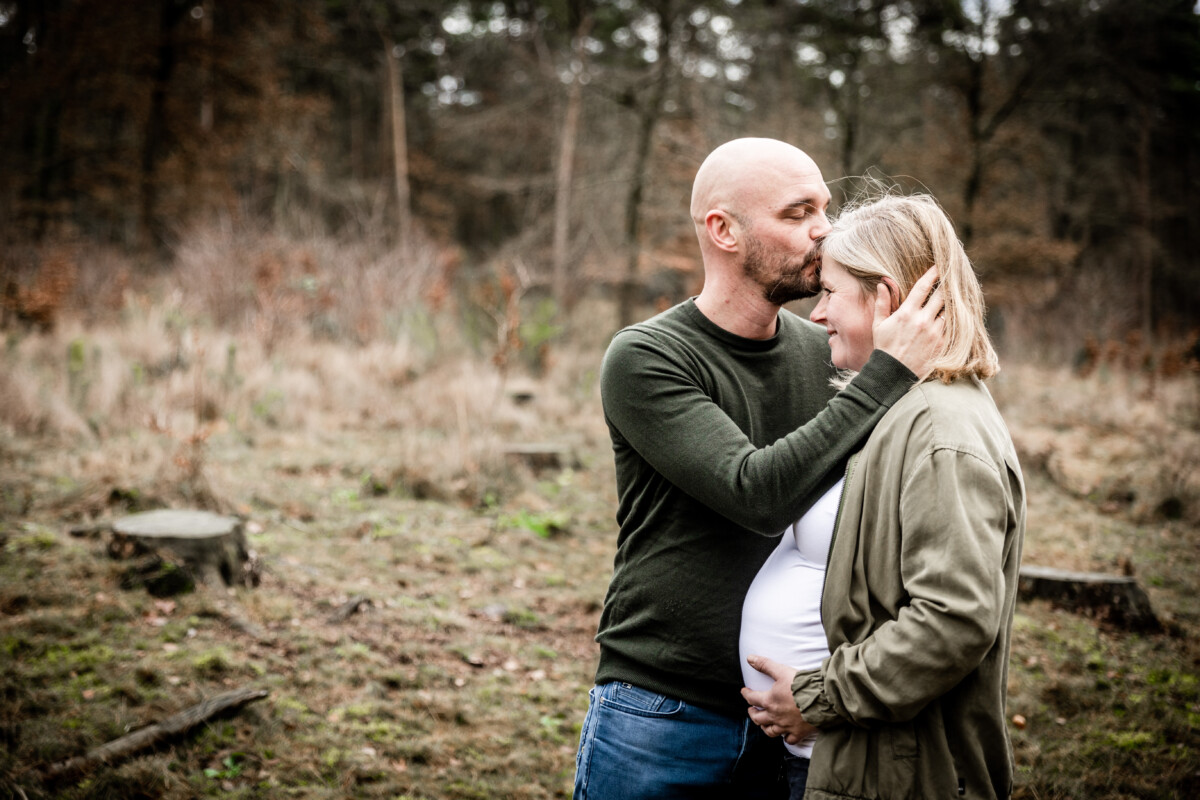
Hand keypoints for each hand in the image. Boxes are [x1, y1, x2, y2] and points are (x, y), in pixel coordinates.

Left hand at [740, 655, 816, 743]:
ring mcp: (786, 726)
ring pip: (770, 731)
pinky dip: (785, 738)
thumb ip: (765, 665)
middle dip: (752, 713)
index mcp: (769, 701)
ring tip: (763, 723)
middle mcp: (775, 716)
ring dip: (765, 727)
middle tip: (751, 709)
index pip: (752, 699)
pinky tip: (785, 735)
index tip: (744, 692)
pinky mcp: (799, 733)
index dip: (746, 694)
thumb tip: (749, 658)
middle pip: (758, 719)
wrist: (821, 699)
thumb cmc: (801, 685)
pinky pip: (789, 740)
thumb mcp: (781, 671)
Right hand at [872, 266, 945, 380]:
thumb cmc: (884, 348)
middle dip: (946, 285)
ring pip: (949, 310)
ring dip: (950, 303)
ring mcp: (934, 332)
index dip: (932, 274)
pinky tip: (953, 315)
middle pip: (941, 295)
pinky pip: (952, 326)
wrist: (893, 374)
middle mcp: (922, 320)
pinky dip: (953, 319)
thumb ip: (882, 303)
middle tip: (950, 278)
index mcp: (906, 313)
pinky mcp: (942, 343)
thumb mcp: (878, 325)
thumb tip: (883, 284)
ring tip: (953, 296)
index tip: (938, 266)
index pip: (923, 287)